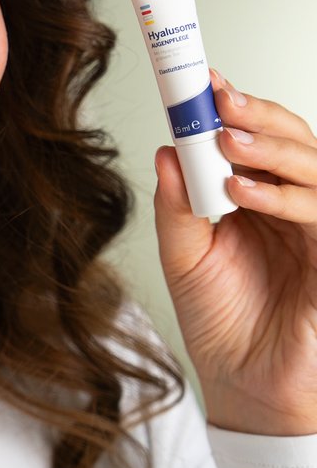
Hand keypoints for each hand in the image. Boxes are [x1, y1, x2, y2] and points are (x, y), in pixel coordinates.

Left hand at [154, 69, 316, 434]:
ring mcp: (315, 232)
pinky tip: (243, 192)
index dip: (236, 111)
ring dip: (272, 150)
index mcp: (256, 200)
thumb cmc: (217, 320)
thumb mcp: (182, 255)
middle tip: (220, 99)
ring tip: (228, 140)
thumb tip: (166, 151)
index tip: (204, 85)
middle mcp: (289, 209)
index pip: (254, 142)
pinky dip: (285, 198)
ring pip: (315, 170)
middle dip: (258, 116)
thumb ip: (176, 204)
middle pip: (293, 144)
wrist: (240, 383)